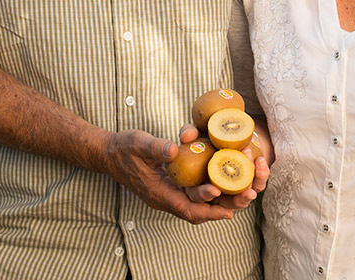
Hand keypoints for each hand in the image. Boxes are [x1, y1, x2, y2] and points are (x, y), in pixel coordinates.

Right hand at [102, 129, 234, 223]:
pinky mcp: (171, 185)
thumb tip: (175, 148)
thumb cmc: (124, 148)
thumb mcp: (139, 144)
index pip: (186, 209)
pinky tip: (225, 182)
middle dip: (222, 207)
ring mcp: (168, 192)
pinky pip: (193, 194)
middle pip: (198, 211)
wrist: (110, 153)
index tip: (227, 208)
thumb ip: (156, 147)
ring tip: (242, 193)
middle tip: (245, 198)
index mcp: (158, 192)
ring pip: (198, 204)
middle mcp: (165, 197)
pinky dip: (210, 191)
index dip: (208, 209)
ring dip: (219, 200)